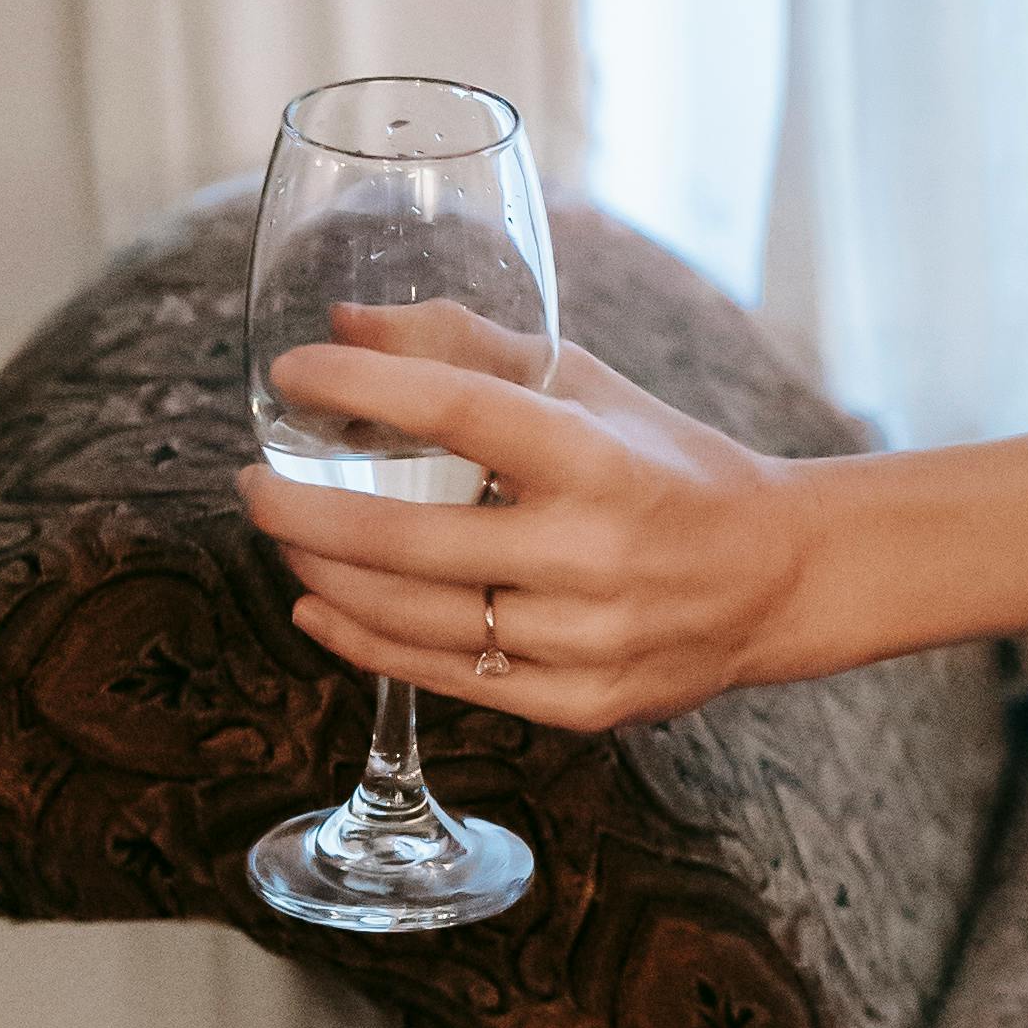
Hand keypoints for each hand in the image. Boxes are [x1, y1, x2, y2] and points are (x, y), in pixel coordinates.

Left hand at [238, 305, 837, 726]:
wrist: (775, 575)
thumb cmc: (666, 464)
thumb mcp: (585, 385)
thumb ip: (467, 346)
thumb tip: (344, 324)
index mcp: (599, 457)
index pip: (457, 409)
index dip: (360, 385)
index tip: (293, 371)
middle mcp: (593, 553)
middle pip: (405, 539)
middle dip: (301, 510)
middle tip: (252, 482)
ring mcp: (585, 639)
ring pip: (411, 618)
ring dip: (321, 576)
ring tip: (282, 538)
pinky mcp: (580, 703)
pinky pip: (444, 678)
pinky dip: (364, 643)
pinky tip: (318, 609)